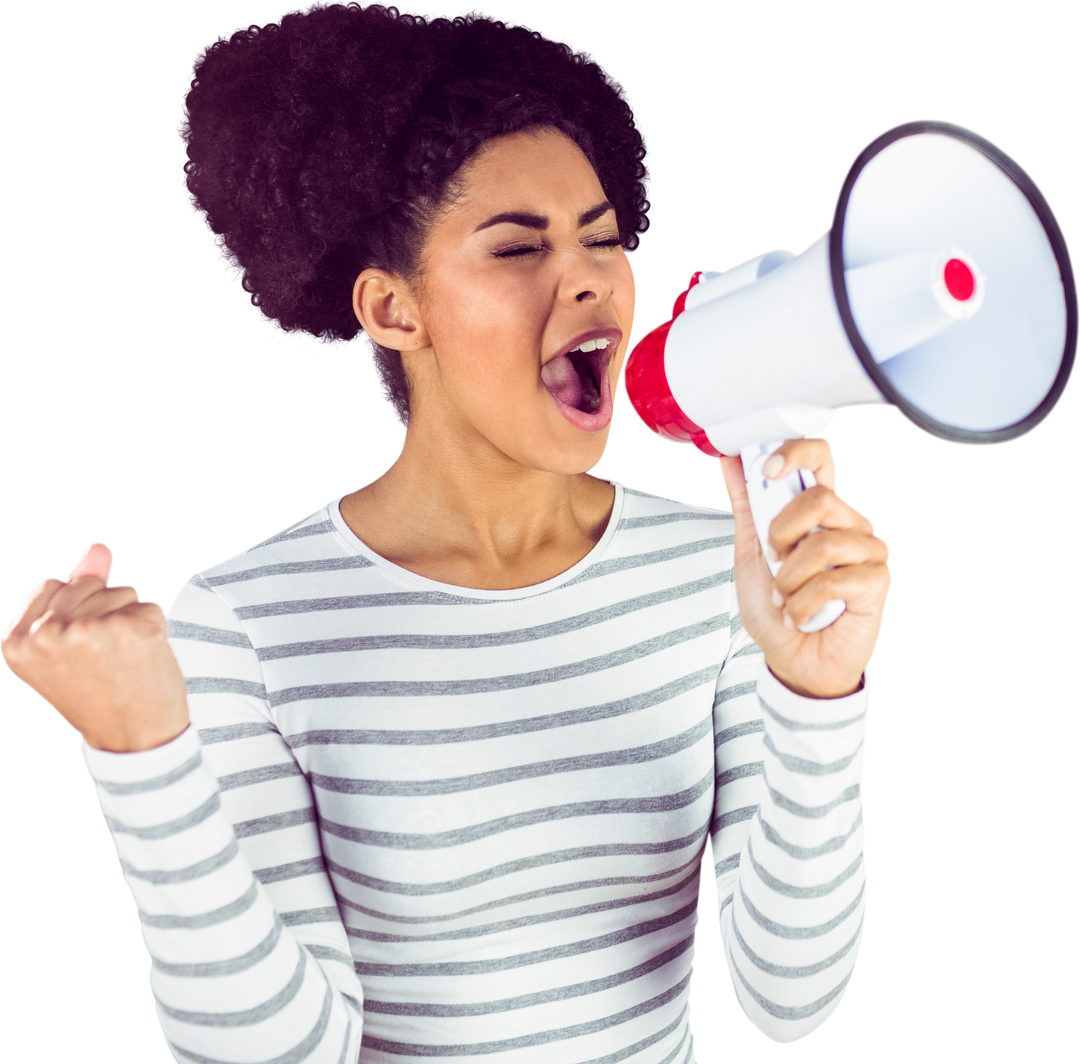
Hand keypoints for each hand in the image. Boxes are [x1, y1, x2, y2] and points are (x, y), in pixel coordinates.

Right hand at [1, 540, 189, 751]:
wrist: (134, 742)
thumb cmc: (99, 694)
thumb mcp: (65, 648)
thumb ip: (74, 593)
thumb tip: (98, 547)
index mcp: (17, 640)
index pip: (53, 584)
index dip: (77, 610)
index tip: (83, 649)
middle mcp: (47, 632)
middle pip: (89, 583)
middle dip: (104, 612)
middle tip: (106, 659)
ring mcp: (89, 628)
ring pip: (123, 590)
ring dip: (130, 619)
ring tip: (123, 661)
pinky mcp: (131, 626)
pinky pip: (150, 605)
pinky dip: (154, 627)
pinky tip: (144, 659)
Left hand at [717, 437, 892, 698]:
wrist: (790, 660)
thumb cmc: (777, 606)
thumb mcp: (750, 551)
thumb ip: (746, 505)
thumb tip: (730, 459)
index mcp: (819, 510)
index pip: (820, 456)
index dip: (796, 452)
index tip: (767, 469)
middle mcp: (850, 524)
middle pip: (822, 497)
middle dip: (782, 533)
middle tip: (774, 561)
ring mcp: (868, 551)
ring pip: (824, 542)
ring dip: (790, 578)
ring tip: (786, 597)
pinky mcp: (877, 582)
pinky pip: (833, 580)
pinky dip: (803, 603)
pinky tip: (800, 615)